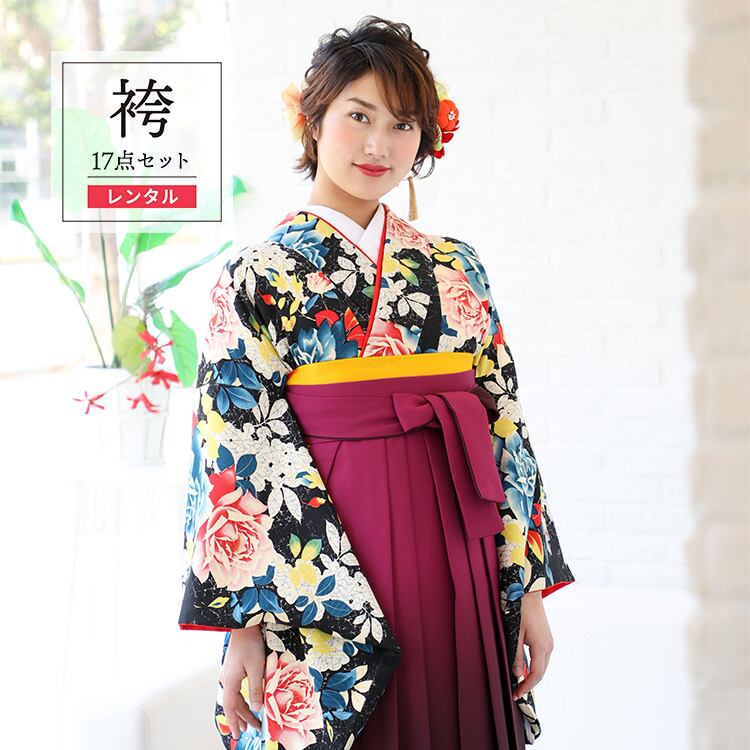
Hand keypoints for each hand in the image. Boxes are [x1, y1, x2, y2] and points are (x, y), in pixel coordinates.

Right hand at [218, 624, 265, 739]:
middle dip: (243, 717)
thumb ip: (256, 689)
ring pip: (234, 697)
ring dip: (242, 709)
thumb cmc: (250, 644)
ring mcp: (228, 674)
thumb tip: (257, 708)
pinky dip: (241, 699)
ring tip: (250, 721)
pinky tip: (247, 702)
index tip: (238, 734)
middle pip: (233, 703)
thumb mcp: (256, 668)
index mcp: (230, 681)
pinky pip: (235, 689)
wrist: (244, 625)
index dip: (234, 722)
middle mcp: (226, 679)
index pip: (230, 707)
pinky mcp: (232, 669)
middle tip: (254, 728)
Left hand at [511, 590, 553, 700]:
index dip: (526, 687)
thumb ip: (516, 655)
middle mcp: (549, 646)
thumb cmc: (520, 610)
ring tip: (519, 683)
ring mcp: (549, 641)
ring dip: (532, 675)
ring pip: (542, 665)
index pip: (536, 675)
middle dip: (529, 684)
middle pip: (541, 672)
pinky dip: (535, 666)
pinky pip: (542, 657)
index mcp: (541, 647)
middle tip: (516, 692)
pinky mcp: (547, 637)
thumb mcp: (515, 634)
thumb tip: (517, 674)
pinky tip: (525, 667)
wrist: (529, 591)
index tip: (516, 695)